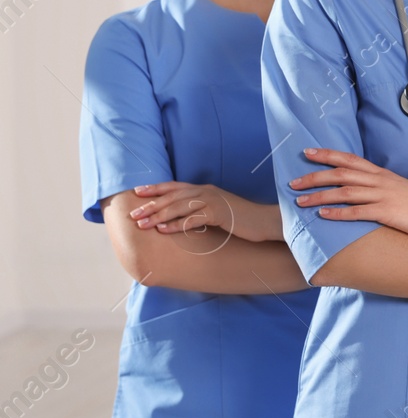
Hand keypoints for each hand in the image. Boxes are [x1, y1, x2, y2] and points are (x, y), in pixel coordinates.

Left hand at [129, 182, 281, 241]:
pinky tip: (163, 231)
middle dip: (151, 205)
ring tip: (142, 224)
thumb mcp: (218, 209)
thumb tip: (182, 215)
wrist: (265, 221)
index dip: (155, 188)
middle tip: (133, 214)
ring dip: (158, 216)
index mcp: (205, 189)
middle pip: (172, 196)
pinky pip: (192, 219)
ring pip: (179, 206)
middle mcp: (206, 192)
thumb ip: (201, 208)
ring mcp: (213, 201)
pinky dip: (176, 225)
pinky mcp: (219, 213)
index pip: (175, 186)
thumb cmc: (241, 219)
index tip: (137, 192)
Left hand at [291, 148, 407, 239]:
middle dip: (315, 176)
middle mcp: (381, 181)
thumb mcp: (400, 190)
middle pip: (341, 174)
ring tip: (300, 202)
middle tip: (293, 182)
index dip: (327, 155)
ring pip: (345, 192)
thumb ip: (381, 188)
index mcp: (382, 174)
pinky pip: (358, 212)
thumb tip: (363, 192)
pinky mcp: (388, 213)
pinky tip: (323, 215)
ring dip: (320, 196)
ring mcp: (384, 196)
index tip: (307, 153)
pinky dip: (338, 213)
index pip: (349, 160)